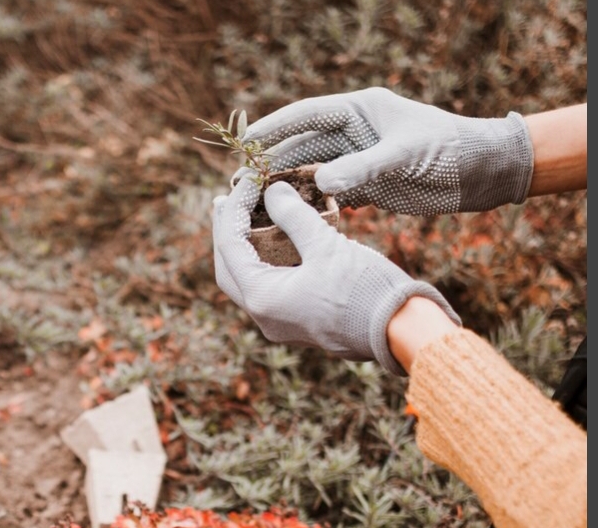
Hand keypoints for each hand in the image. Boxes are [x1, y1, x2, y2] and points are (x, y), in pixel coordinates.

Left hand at [212, 176, 460, 374]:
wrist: (400, 331)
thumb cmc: (364, 289)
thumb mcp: (326, 245)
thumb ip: (294, 216)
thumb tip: (273, 191)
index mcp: (262, 298)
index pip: (229, 246)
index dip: (233, 209)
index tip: (248, 181)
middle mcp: (263, 316)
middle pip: (229, 267)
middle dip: (227, 232)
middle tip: (229, 200)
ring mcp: (280, 323)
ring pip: (248, 280)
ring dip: (245, 248)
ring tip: (248, 216)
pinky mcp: (297, 322)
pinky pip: (270, 288)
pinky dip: (267, 262)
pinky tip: (275, 241)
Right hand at [242, 87, 532, 214]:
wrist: (483, 173)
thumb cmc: (450, 150)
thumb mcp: (406, 155)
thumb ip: (362, 167)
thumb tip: (320, 181)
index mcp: (359, 110)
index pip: (307, 115)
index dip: (274, 128)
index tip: (246, 142)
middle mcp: (353, 133)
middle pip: (301, 147)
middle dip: (270, 164)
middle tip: (240, 183)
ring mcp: (356, 161)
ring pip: (310, 173)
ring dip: (284, 188)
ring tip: (254, 204)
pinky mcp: (364, 187)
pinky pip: (327, 196)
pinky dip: (308, 206)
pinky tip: (287, 220)